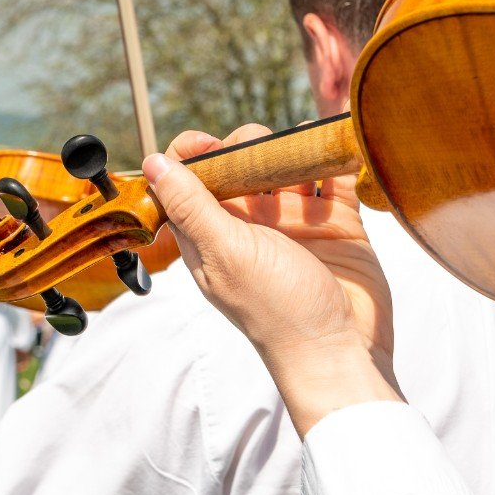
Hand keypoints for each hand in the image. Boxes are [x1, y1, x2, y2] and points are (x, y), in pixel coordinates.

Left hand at [146, 126, 399, 436]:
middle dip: (247, 146)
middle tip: (263, 155)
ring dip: (290, 149)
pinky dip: (330, 158)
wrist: (342, 350)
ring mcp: (294, 223)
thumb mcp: (226, 253)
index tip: (209, 144)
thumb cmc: (277, 311)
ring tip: (299, 153)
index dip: (191, 155)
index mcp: (213, 235)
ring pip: (284, 165)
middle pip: (239, 164)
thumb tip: (152, 163)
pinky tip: (330, 150)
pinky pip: (330, 178)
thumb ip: (190, 206)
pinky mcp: (335, 224)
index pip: (188, 181)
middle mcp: (251, 226)